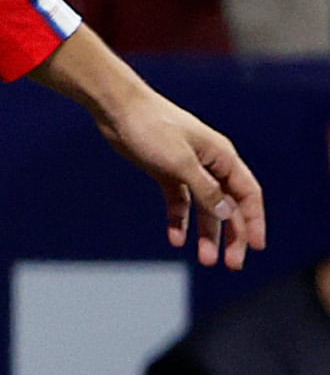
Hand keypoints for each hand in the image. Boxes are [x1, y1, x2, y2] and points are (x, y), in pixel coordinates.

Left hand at [98, 86, 268, 269]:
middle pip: (228, 205)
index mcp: (222, 157)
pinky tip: (176, 239)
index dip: (254, 221)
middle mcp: (210, 164)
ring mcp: (188, 169)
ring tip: (207, 260)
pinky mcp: (166, 171)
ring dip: (206, 233)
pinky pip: (179, 201)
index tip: (256, 247)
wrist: (118, 109)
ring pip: (205, 207)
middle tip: (230, 264)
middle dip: (233, 235)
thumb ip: (204, 189)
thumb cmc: (152, 128)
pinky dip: (178, 220)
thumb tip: (228, 213)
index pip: (248, 194)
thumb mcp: (180, 162)